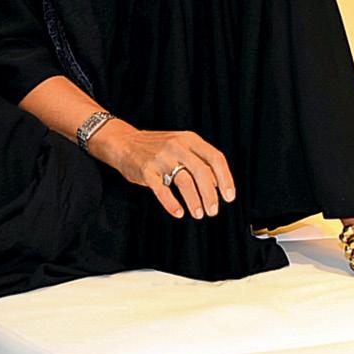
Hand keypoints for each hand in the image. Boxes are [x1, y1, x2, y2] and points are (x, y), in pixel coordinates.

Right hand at [91, 124, 234, 219]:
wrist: (124, 143)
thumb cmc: (157, 147)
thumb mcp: (181, 145)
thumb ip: (199, 160)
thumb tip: (217, 183)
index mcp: (189, 139)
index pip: (215, 158)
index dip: (225, 179)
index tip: (229, 197)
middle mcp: (177, 146)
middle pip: (202, 172)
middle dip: (210, 195)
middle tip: (213, 211)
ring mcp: (161, 158)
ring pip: (185, 182)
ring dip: (194, 201)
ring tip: (198, 214)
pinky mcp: (146, 170)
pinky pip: (162, 190)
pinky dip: (171, 204)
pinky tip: (178, 212)